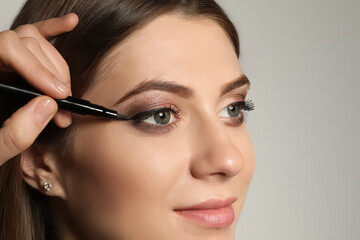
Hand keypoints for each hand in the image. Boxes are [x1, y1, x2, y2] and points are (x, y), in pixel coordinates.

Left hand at [0, 13, 78, 165]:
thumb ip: (15, 132)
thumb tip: (48, 106)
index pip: (8, 49)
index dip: (37, 70)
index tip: (58, 95)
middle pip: (27, 44)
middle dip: (52, 74)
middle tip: (65, 102)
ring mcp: (1, 55)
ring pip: (35, 41)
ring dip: (58, 66)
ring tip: (65, 94)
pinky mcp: (14, 59)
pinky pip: (36, 34)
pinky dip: (54, 29)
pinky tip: (71, 24)